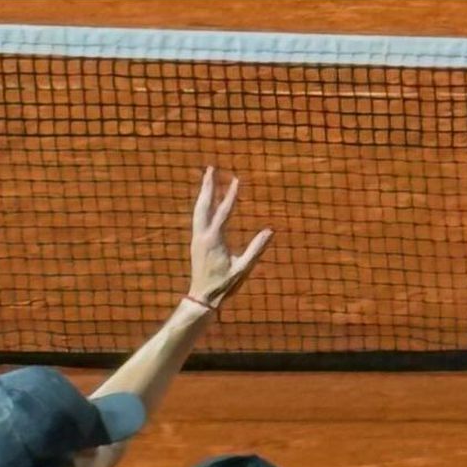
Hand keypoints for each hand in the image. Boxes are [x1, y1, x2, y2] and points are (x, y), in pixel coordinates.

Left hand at [188, 166, 273, 307]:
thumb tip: (270, 231)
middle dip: (208, 185)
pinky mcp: (196, 243)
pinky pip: (198, 218)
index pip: (223, 212)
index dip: (231, 195)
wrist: (202, 298)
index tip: (237, 179)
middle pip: (204, 205)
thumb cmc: (223, 286)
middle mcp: (202, 236)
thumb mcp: (243, 269)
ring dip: (203, 193)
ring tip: (208, 178)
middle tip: (210, 168)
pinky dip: (202, 206)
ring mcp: (197, 239)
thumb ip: (256, 250)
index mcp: (213, 240)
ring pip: (198, 210)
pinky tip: (205, 202)